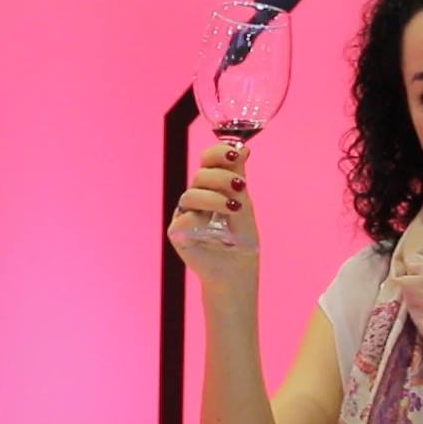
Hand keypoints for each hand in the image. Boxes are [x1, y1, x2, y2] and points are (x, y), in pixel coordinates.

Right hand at [168, 143, 259, 290]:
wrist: (236, 273)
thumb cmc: (242, 242)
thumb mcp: (245, 206)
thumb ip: (239, 180)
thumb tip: (242, 150)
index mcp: (213, 188)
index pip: (209, 161)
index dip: (218, 152)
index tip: (235, 153)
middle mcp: (197, 198)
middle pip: (201, 174)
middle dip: (222, 176)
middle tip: (240, 187)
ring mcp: (185, 214)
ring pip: (192, 194)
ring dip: (215, 199)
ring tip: (233, 209)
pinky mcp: (177, 232)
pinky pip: (185, 218)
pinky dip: (201, 221)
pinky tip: (214, 231)